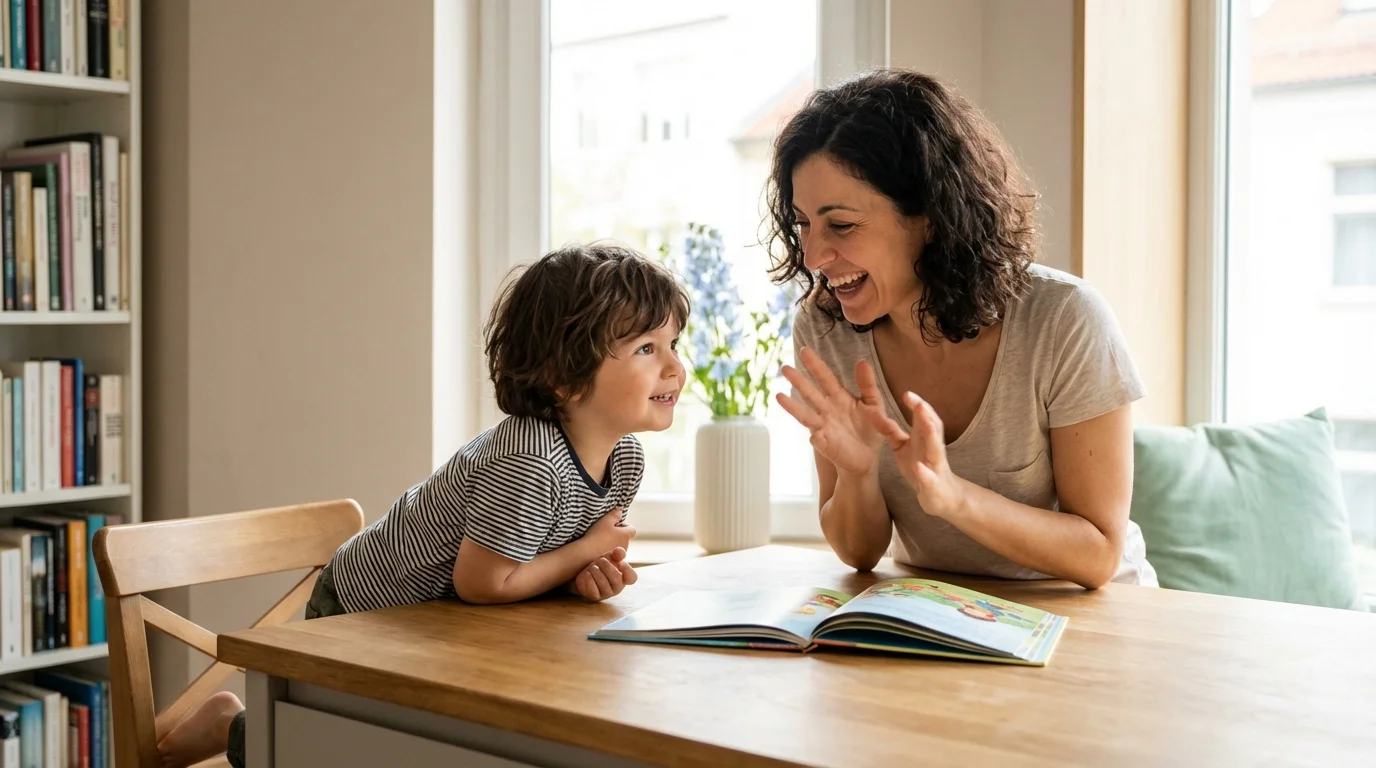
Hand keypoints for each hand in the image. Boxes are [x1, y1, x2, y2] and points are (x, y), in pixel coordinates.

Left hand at [570, 547, 637, 601]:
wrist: (587, 572)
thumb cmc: (603, 565)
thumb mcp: (611, 556)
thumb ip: (618, 553)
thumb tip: (620, 553)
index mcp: (624, 578)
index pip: (632, 578)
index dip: (627, 570)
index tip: (619, 562)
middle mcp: (617, 588)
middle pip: (616, 579)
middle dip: (606, 566)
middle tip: (600, 560)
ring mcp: (606, 594)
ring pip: (603, 583)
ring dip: (596, 571)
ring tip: (592, 567)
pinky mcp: (594, 597)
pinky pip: (592, 589)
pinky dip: (589, 579)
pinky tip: (587, 574)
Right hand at [588, 507, 635, 555]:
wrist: (587, 553)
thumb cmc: (597, 535)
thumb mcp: (606, 520)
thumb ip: (614, 514)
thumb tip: (620, 510)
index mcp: (626, 535)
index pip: (632, 529)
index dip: (624, 525)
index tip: (615, 524)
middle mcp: (626, 546)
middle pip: (625, 538)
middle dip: (618, 534)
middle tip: (606, 531)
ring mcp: (619, 556)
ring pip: (619, 547)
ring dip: (613, 543)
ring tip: (600, 541)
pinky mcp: (612, 562)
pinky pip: (613, 555)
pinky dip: (608, 551)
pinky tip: (598, 549)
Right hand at [776, 346, 886, 476]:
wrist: (869, 458)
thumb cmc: (870, 429)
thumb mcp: (874, 404)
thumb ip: (867, 385)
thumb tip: (862, 361)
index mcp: (839, 397)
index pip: (825, 378)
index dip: (815, 365)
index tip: (805, 350)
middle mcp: (827, 409)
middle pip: (810, 393)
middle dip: (798, 381)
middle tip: (785, 368)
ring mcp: (823, 426)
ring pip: (805, 414)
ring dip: (792, 406)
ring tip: (778, 396)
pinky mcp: (824, 444)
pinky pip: (816, 438)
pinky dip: (814, 435)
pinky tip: (812, 432)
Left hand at [868, 391, 968, 518]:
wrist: (941, 497)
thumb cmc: (922, 467)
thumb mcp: (903, 448)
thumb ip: (892, 432)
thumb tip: (876, 413)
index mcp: (925, 438)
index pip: (923, 417)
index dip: (917, 405)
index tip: (907, 393)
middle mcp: (933, 448)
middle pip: (933, 427)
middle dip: (926, 414)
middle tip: (918, 402)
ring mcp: (935, 466)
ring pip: (936, 449)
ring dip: (931, 435)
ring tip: (925, 423)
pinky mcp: (933, 485)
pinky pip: (930, 478)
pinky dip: (925, 473)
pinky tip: (919, 467)